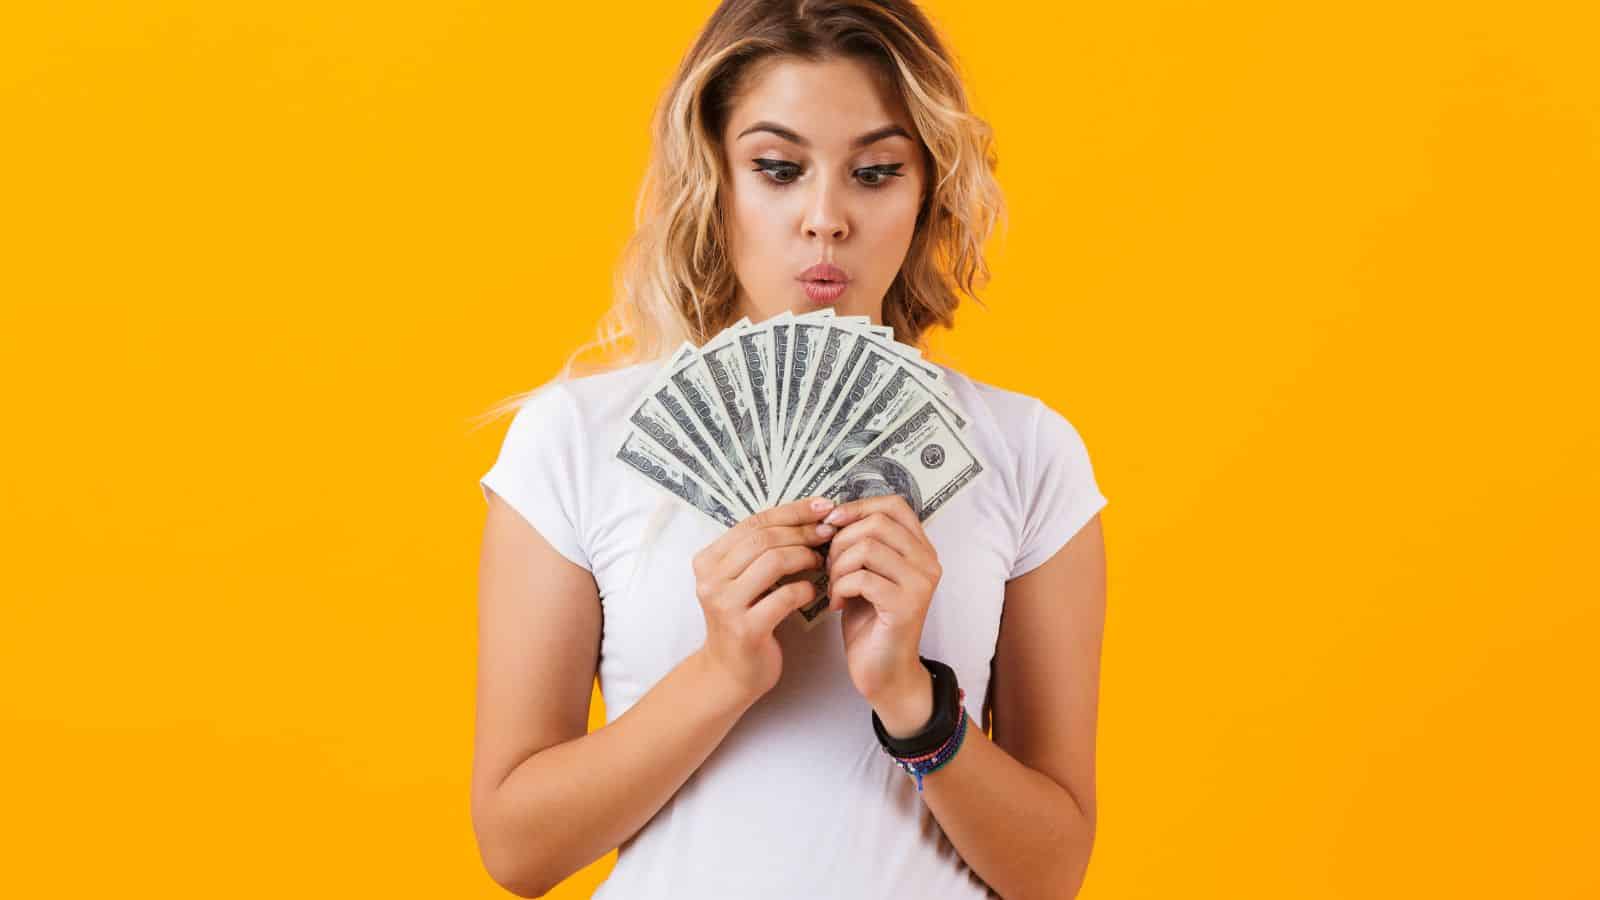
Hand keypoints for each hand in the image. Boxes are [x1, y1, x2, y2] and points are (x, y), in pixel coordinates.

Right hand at [692, 496, 837, 706]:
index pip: (754, 522)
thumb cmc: (745, 619)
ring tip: (821, 562)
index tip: (822, 506)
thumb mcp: (742, 581)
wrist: (730, 673)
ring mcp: (725, 604)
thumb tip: (809, 517)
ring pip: (773, 561)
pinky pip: (785, 596)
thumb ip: (762, 551)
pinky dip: (806, 590)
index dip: (792, 510)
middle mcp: (710, 579)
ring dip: (805, 556)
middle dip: (802, 531)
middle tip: (829, 533)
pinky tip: (815, 592)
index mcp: (708, 560)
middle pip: (763, 538)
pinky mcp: (745, 629)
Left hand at [821, 494, 942, 723]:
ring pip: (867, 547)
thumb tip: (833, 514)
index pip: (893, 504)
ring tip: (834, 587)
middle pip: (876, 523)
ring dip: (838, 566)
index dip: (858, 506)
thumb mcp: (866, 572)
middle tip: (830, 568)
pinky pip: (862, 578)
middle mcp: (928, 561)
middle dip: (840, 541)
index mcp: (920, 548)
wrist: (884, 672)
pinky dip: (840, 588)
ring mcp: (920, 583)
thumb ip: (861, 543)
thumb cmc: (870, 621)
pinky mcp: (906, 605)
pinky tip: (838, 604)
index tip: (832, 523)